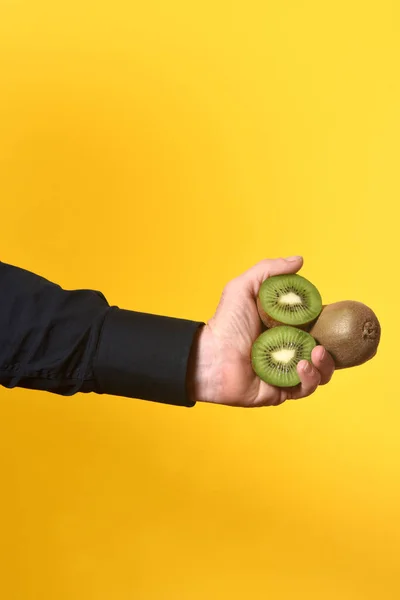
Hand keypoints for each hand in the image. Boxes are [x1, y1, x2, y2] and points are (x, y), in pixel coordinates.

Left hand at [188, 256, 334, 406]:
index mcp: (284, 328)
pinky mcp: (281, 391)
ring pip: (320, 373)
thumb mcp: (244, 288)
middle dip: (330, 349)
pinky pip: (305, 389)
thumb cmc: (225, 323)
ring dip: (324, 365)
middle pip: (323, 351)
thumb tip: (299, 260)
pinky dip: (310, 378)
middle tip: (323, 343)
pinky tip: (303, 366)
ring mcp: (286, 372)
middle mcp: (288, 350)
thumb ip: (269, 270)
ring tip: (316, 353)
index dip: (328, 323)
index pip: (316, 327)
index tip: (332, 317)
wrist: (210, 357)